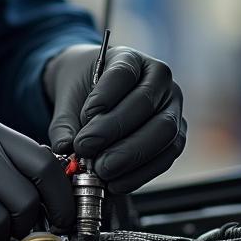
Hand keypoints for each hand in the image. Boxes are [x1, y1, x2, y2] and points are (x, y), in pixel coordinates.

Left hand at [45, 44, 185, 192]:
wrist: (97, 97)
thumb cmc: (84, 93)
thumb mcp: (67, 99)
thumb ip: (64, 124)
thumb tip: (65, 149)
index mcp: (130, 58)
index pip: (123, 73)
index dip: (105, 95)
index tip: (85, 116)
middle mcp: (159, 79)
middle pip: (145, 104)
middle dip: (115, 131)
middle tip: (87, 150)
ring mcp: (172, 107)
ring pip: (163, 132)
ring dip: (130, 156)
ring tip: (100, 170)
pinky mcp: (176, 135)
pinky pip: (166, 156)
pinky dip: (141, 173)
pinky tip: (116, 182)